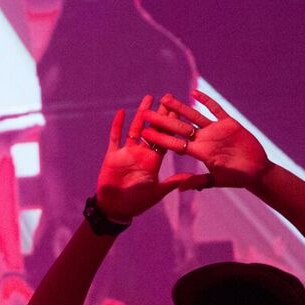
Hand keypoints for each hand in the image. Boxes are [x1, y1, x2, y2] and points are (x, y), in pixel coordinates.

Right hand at [94, 95, 201, 221]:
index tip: (180, 109)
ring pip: (136, 129)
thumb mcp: (157, 192)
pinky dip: (117, 125)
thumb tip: (192, 176)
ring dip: (141, 114)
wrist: (116, 208)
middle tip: (168, 96)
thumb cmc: (137, 202)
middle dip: (160, 113)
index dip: (173, 124)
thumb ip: (172, 182)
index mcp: (154, 160)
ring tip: (148, 98)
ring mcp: (127, 153)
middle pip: (153, 129)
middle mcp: (142, 153)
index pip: (166, 138)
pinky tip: (121, 112)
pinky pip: (115, 138)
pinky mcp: (113, 155)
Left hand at [143, 90, 269, 189]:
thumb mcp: (216, 180)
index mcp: (198, 152)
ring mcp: (215, 130)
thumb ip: (199, 181)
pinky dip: (206, 101)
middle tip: (145, 112)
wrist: (256, 171)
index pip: (174, 143)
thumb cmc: (236, 178)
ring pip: (194, 116)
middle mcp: (203, 139)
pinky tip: (194, 93)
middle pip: (179, 127)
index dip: (160, 137)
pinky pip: (216, 109)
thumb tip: (180, 189)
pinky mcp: (229, 123)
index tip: (144, 132)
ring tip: (165, 98)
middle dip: (163, 119)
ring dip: (180, 107)